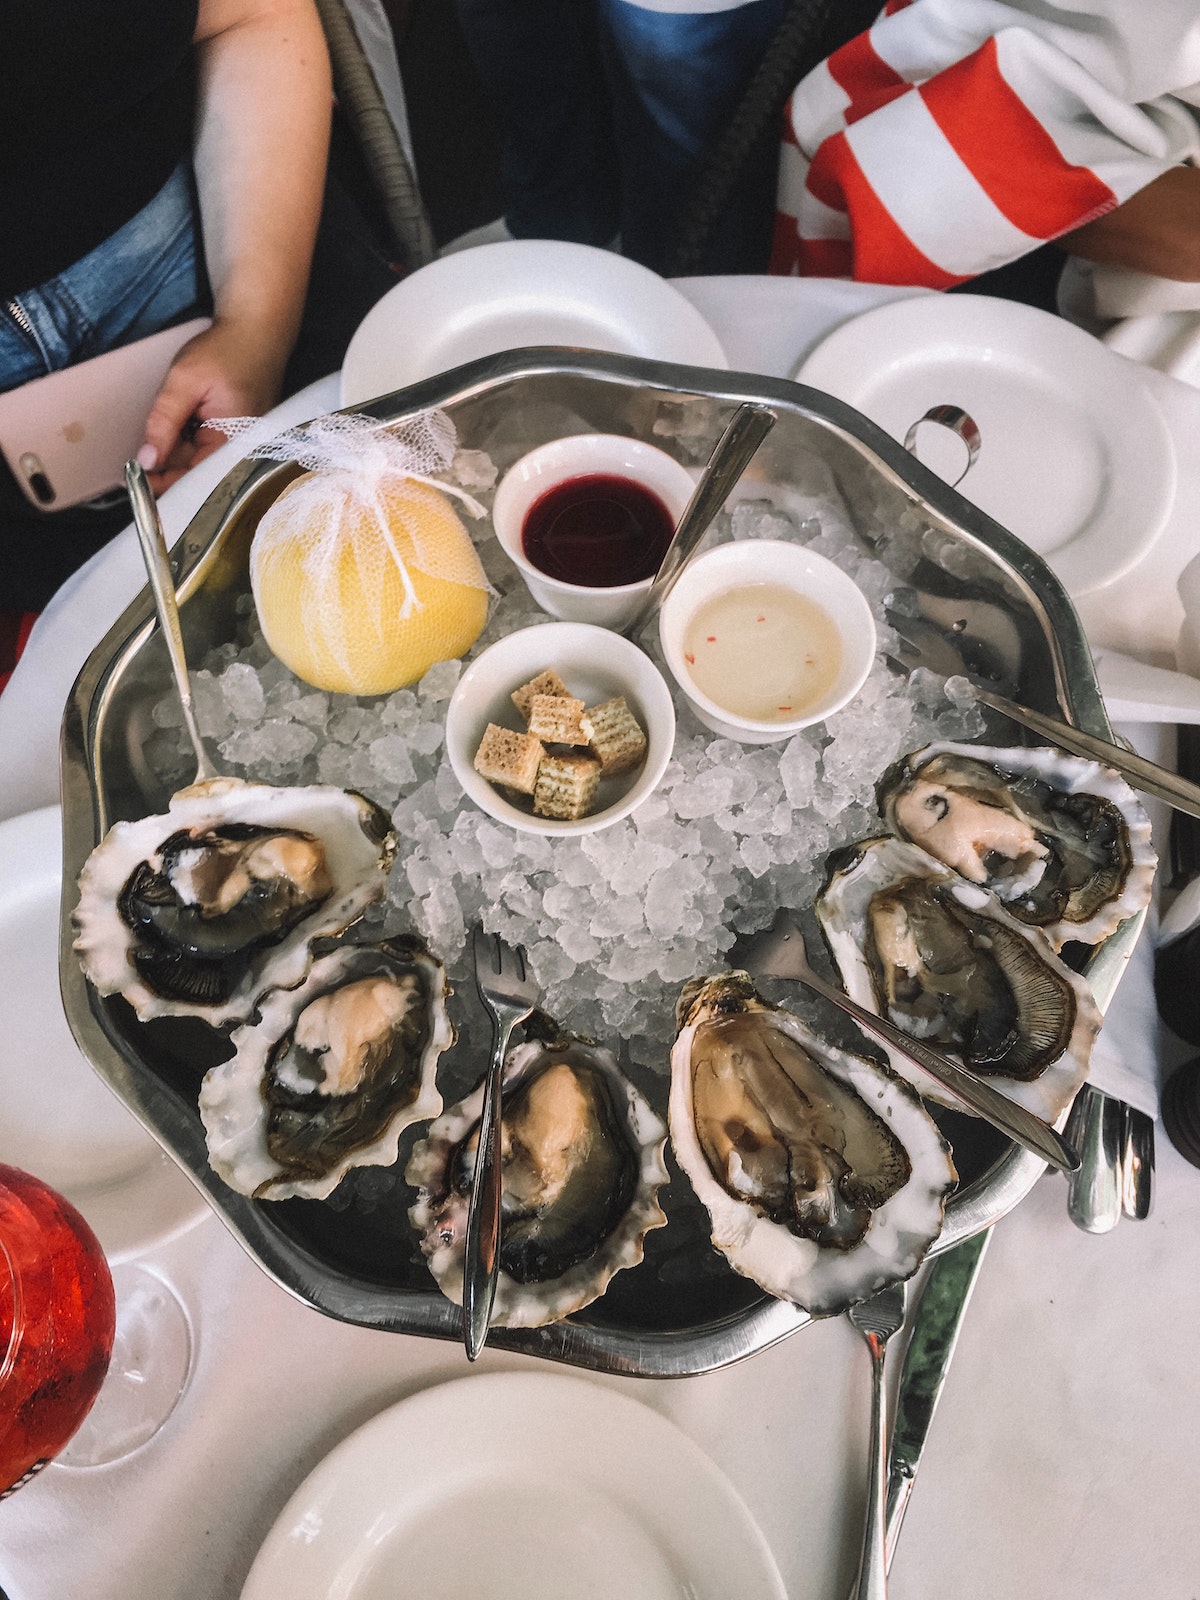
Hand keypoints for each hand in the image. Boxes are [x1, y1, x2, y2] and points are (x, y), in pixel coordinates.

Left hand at [137, 318, 290, 491]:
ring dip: (178, 446)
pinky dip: (191, 438)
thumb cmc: (226, 350)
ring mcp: (242, 445)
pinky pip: (209, 448)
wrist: (256, 331)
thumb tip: (146, 461)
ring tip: (177, 415)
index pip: (196, 480)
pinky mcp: (238, 437)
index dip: (164, 484)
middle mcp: (243, 451)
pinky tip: (187, 417)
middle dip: (168, 461)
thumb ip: (164, 423)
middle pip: (198, 472)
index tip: (135, 482)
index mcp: (234, 443)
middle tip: (140, 449)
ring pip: (200, 459)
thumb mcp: (184, 382)